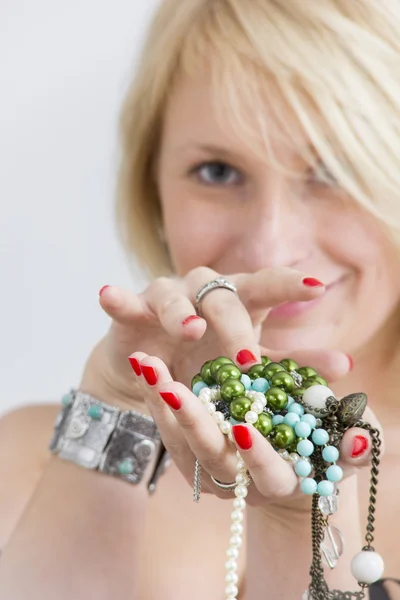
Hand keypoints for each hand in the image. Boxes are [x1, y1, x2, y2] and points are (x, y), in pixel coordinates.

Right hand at [80, 266, 350, 408]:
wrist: (152, 373)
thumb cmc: (206, 364)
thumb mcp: (248, 368)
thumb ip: (290, 364)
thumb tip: (345, 365)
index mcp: (237, 301)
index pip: (266, 286)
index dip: (289, 284)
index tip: (317, 286)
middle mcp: (203, 292)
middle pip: (222, 294)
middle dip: (234, 323)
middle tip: (245, 358)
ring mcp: (165, 297)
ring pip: (174, 294)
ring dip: (181, 310)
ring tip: (190, 329)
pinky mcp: (131, 310)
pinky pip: (123, 301)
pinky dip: (118, 299)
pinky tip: (108, 295)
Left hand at [127, 351, 382, 507]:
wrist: (289, 454)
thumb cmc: (322, 441)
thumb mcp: (344, 440)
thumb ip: (353, 441)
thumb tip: (359, 438)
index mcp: (280, 478)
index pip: (267, 473)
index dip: (257, 455)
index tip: (242, 426)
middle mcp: (240, 480)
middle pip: (212, 457)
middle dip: (193, 422)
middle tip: (174, 387)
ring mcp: (210, 469)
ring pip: (181, 442)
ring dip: (162, 404)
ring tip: (148, 365)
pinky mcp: (189, 453)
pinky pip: (166, 428)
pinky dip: (154, 397)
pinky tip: (143, 365)